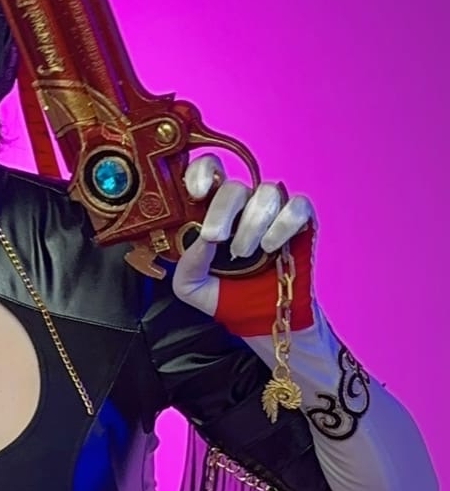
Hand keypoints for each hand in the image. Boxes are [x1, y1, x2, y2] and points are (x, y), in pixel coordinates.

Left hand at [172, 155, 317, 337]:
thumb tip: (201, 240)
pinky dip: (283, 224)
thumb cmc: (225, 296)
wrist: (259, 319)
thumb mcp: (191, 287)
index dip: (201, 172)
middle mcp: (244, 204)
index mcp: (214, 210)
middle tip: (216, 238)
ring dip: (252, 223)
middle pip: (235, 185)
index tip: (196, 193)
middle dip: (222, 210)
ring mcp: (274, 210)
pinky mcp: (302, 221)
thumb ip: (187, 264)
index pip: (209, 171)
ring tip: (244, 253)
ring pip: (267, 192)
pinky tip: (271, 246)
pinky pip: (297, 205)